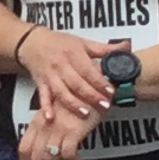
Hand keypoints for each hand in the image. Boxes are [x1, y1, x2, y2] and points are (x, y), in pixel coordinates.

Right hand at [14, 28, 117, 159]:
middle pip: (76, 83)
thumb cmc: (59, 42)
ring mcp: (50, 76)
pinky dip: (46, 107)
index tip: (111, 91)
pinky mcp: (41, 84)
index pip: (88, 70)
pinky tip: (50, 117)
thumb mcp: (82, 42)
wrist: (32, 42)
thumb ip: (104, 49)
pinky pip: (43, 97)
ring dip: (73, 104)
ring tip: (85, 114)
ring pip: (62, 92)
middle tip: (104, 105)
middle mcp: (61, 65)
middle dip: (91, 96)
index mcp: (73, 53)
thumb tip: (125, 47)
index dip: (100, 82)